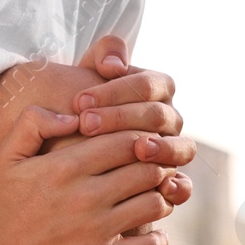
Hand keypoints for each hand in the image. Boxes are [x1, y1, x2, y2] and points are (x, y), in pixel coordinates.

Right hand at [0, 105, 172, 244]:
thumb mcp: (5, 158)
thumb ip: (34, 122)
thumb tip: (75, 114)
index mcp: (65, 166)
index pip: (128, 138)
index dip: (140, 138)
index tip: (137, 148)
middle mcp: (84, 196)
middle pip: (148, 168)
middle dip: (155, 166)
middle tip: (150, 172)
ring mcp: (94, 231)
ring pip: (155, 202)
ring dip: (159, 198)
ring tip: (149, 200)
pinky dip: (157, 239)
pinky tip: (146, 236)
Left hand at [77, 35, 192, 206]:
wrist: (61, 154)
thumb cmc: (75, 111)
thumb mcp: (84, 77)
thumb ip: (102, 55)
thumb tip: (113, 63)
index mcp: (154, 90)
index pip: (148, 85)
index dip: (116, 90)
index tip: (79, 100)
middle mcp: (167, 119)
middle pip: (159, 115)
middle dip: (123, 118)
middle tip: (87, 124)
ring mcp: (171, 150)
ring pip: (181, 147)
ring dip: (163, 148)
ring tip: (138, 149)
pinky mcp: (165, 182)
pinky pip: (183, 186)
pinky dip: (179, 188)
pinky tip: (164, 189)